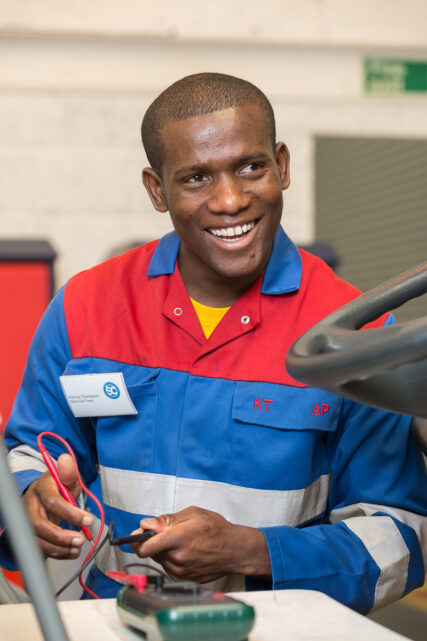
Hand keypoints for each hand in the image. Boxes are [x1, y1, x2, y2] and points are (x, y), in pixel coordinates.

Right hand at [23, 453, 92, 558]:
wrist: (46, 496)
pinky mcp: (30, 534)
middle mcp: (30, 505)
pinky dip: (56, 553)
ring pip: (37, 539)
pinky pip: (39, 548)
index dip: (70, 513)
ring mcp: (28, 521)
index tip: (89, 520)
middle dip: (60, 535)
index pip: (52, 501)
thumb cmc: (58, 487)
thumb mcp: (66, 478)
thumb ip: (69, 472)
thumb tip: (66, 459)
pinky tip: (71, 552)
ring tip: (77, 548)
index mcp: (41, 488)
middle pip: (39, 524)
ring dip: (59, 548)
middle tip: (80, 540)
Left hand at [130, 506, 270, 582]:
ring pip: (158, 558)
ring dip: (162, 550)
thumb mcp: (192, 514)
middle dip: (152, 541)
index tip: (135, 535)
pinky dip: (170, 558)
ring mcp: (179, 571)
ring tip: (181, 541)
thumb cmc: (216, 529)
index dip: (137, 540)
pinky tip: (184, 551)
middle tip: (166, 532)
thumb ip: (166, 520)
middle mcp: (177, 558)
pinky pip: (167, 566)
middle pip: (150, 551)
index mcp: (178, 539)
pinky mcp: (182, 578)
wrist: (234, 550)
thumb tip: (146, 523)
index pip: (146, 546)